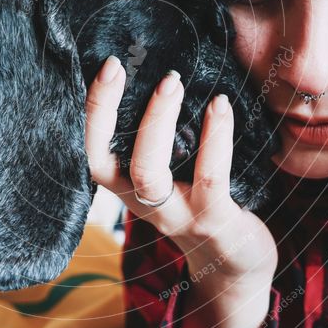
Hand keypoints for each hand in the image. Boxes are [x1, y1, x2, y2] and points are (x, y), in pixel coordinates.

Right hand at [84, 55, 277, 284]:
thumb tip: (160, 68)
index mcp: (126, 186)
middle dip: (110, 112)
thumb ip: (160, 135)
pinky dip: (215, 138)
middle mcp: (142, 203)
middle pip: (106, 164)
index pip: (90, 151)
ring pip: (149, 174)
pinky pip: (209, 179)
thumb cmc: (200, 199)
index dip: (93, 111)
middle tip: (128, 66)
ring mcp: (177, 216)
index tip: (111, 66)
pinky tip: (220, 106)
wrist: (236, 261)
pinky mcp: (214, 222)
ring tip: (172, 83)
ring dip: (156, 124)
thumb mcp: (172, 171)